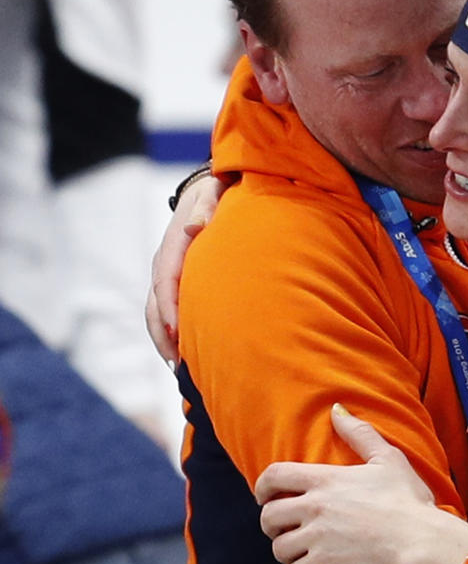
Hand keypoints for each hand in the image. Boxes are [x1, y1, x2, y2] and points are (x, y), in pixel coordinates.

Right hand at [144, 175, 224, 364]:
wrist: (208, 191)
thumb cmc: (218, 194)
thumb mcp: (214, 193)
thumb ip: (208, 207)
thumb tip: (196, 226)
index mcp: (174, 245)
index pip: (166, 281)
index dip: (169, 308)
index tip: (177, 332)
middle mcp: (163, 263)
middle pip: (155, 306)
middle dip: (164, 337)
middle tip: (180, 366)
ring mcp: (164, 275)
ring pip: (154, 314)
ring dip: (165, 342)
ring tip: (181, 371)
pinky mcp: (170, 284)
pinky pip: (163, 314)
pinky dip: (169, 337)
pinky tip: (184, 358)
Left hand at [255, 405, 467, 563]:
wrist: (420, 541)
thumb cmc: (408, 499)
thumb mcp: (388, 458)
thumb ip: (359, 432)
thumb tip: (337, 409)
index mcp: (326, 479)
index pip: (275, 476)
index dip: (262, 486)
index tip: (264, 496)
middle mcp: (315, 507)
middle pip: (269, 516)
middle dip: (271, 524)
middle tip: (284, 528)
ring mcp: (318, 538)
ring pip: (279, 548)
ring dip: (287, 551)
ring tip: (301, 552)